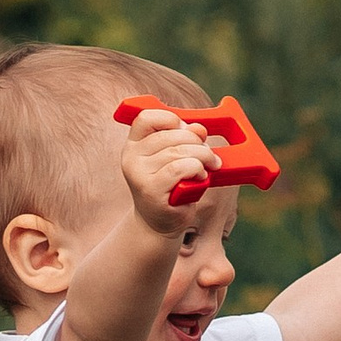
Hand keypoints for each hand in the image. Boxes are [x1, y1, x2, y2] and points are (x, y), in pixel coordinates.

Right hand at [121, 106, 219, 231]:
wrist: (159, 224)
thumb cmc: (170, 188)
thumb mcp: (177, 158)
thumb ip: (185, 139)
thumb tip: (199, 128)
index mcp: (134, 144)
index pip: (147, 117)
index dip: (172, 120)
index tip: (187, 132)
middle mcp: (131, 156)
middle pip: (172, 133)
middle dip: (198, 142)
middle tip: (209, 155)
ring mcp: (138, 174)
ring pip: (179, 151)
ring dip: (203, 157)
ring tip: (207, 169)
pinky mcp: (150, 190)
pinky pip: (180, 168)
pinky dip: (197, 170)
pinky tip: (200, 179)